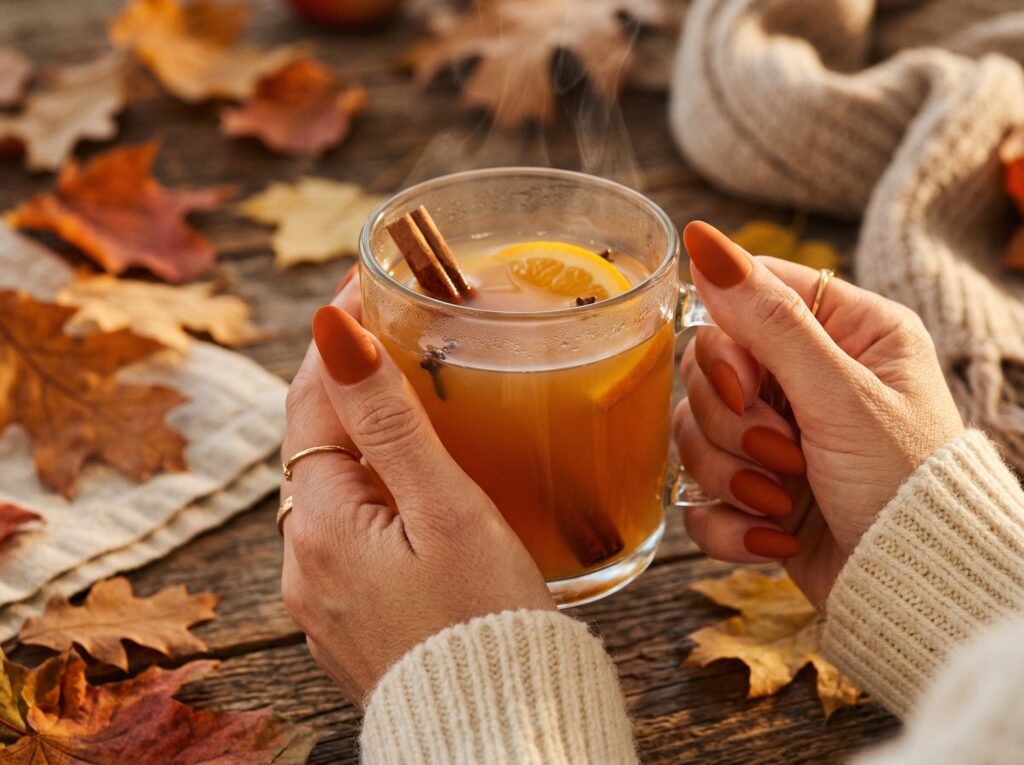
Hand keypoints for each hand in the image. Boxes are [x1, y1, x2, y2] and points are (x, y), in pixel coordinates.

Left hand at [279, 271, 553, 704]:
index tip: (366, 286)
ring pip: (340, 487)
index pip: (310, 399)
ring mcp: (326, 594)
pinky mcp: (355, 617)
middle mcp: (306, 560)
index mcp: (321, 524)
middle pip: (320, 442)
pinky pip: (356, 532)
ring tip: (423, 398)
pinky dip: (382, 492)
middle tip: (405, 334)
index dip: (336, 339)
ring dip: (370, 438)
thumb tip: (334, 332)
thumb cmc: (485, 622)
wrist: (497, 729)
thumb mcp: (444, 509)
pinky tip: (422, 485)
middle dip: (354, 384)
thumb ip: (389, 420)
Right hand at [674, 222, 963, 605]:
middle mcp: (807, 379)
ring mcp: (777, 436)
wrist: (914, 591)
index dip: (727, 343)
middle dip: (732, 423)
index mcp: (846, 333)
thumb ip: (769, 320)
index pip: (749, 296)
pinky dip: (728, 521)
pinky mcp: (754, 491)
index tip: (743, 385)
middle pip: (709, 369)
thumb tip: (705, 242)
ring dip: (730, 475)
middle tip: (783, 453)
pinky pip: (699, 493)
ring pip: (695, 431)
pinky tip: (773, 538)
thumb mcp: (840, 394)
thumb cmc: (903, 485)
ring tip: (782, 502)